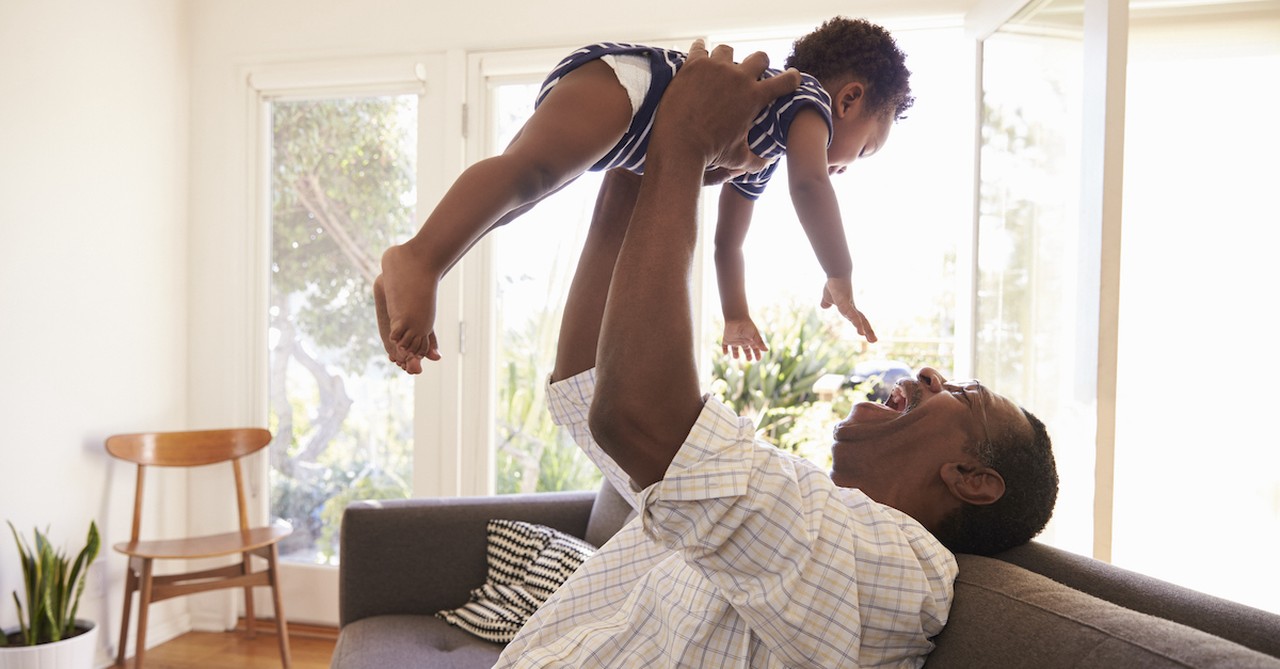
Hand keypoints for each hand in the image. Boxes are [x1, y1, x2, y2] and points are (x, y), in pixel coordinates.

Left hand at [651, 39, 802, 169]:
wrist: (679, 144)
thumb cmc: (710, 152)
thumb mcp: (737, 158)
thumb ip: (756, 161)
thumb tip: (767, 164)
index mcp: (754, 97)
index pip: (785, 81)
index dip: (792, 78)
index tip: (792, 77)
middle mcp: (739, 77)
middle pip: (759, 57)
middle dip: (758, 64)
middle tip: (750, 71)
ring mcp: (716, 68)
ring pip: (727, 50)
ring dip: (726, 58)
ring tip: (718, 67)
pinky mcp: (694, 64)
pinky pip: (700, 47)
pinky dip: (700, 51)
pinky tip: (698, 56)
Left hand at [722, 318, 767, 360]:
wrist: (736, 318)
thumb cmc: (747, 326)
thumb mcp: (754, 335)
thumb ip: (760, 343)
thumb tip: (767, 350)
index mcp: (750, 340)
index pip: (755, 349)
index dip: (757, 354)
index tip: (758, 359)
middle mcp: (742, 341)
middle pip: (746, 349)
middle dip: (747, 355)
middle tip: (749, 360)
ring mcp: (734, 340)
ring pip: (735, 349)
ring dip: (735, 353)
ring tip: (736, 357)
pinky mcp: (727, 339)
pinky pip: (725, 345)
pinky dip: (724, 349)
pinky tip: (725, 353)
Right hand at [821, 277, 877, 342]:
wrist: (836, 272)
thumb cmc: (834, 283)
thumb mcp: (828, 296)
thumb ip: (827, 302)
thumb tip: (824, 306)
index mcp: (849, 308)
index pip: (859, 320)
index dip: (864, 328)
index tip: (868, 336)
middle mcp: (851, 307)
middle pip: (862, 320)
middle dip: (868, 330)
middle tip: (874, 341)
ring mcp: (848, 303)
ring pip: (856, 317)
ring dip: (860, 326)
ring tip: (863, 334)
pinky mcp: (843, 299)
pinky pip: (848, 311)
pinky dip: (853, 318)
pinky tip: (855, 323)